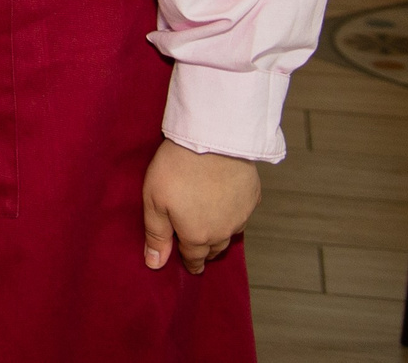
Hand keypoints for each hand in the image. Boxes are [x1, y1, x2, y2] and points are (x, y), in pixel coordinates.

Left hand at [141, 140, 257, 274]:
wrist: (213, 140)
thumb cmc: (178, 169)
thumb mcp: (155, 201)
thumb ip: (156, 235)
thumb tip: (154, 264)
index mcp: (197, 236)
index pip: (194, 258)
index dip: (191, 264)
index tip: (191, 268)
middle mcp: (223, 231)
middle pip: (214, 249)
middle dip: (206, 251)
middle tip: (201, 251)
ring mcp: (241, 215)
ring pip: (231, 233)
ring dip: (221, 234)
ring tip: (213, 231)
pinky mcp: (252, 197)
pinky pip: (243, 213)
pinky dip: (234, 214)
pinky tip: (228, 207)